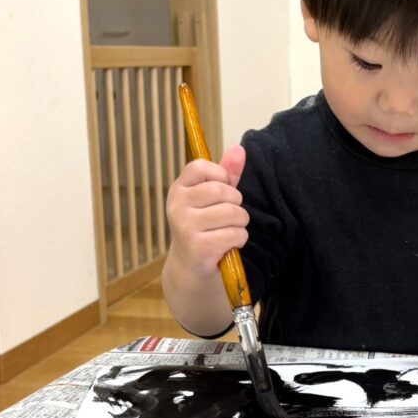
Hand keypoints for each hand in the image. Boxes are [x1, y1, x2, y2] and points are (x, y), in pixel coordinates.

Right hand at [166, 145, 248, 277]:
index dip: (221, 175)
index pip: (200, 167)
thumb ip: (226, 174)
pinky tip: (229, 245)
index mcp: (179, 189)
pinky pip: (234, 234)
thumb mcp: (213, 199)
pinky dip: (239, 239)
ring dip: (240, 224)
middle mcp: (177, 206)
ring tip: (231, 230)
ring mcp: (185, 226)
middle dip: (236, 204)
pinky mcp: (197, 247)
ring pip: (232, 213)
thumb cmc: (205, 229)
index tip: (224, 188)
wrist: (190, 269)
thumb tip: (239, 148)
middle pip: (222, 190)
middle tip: (231, 216)